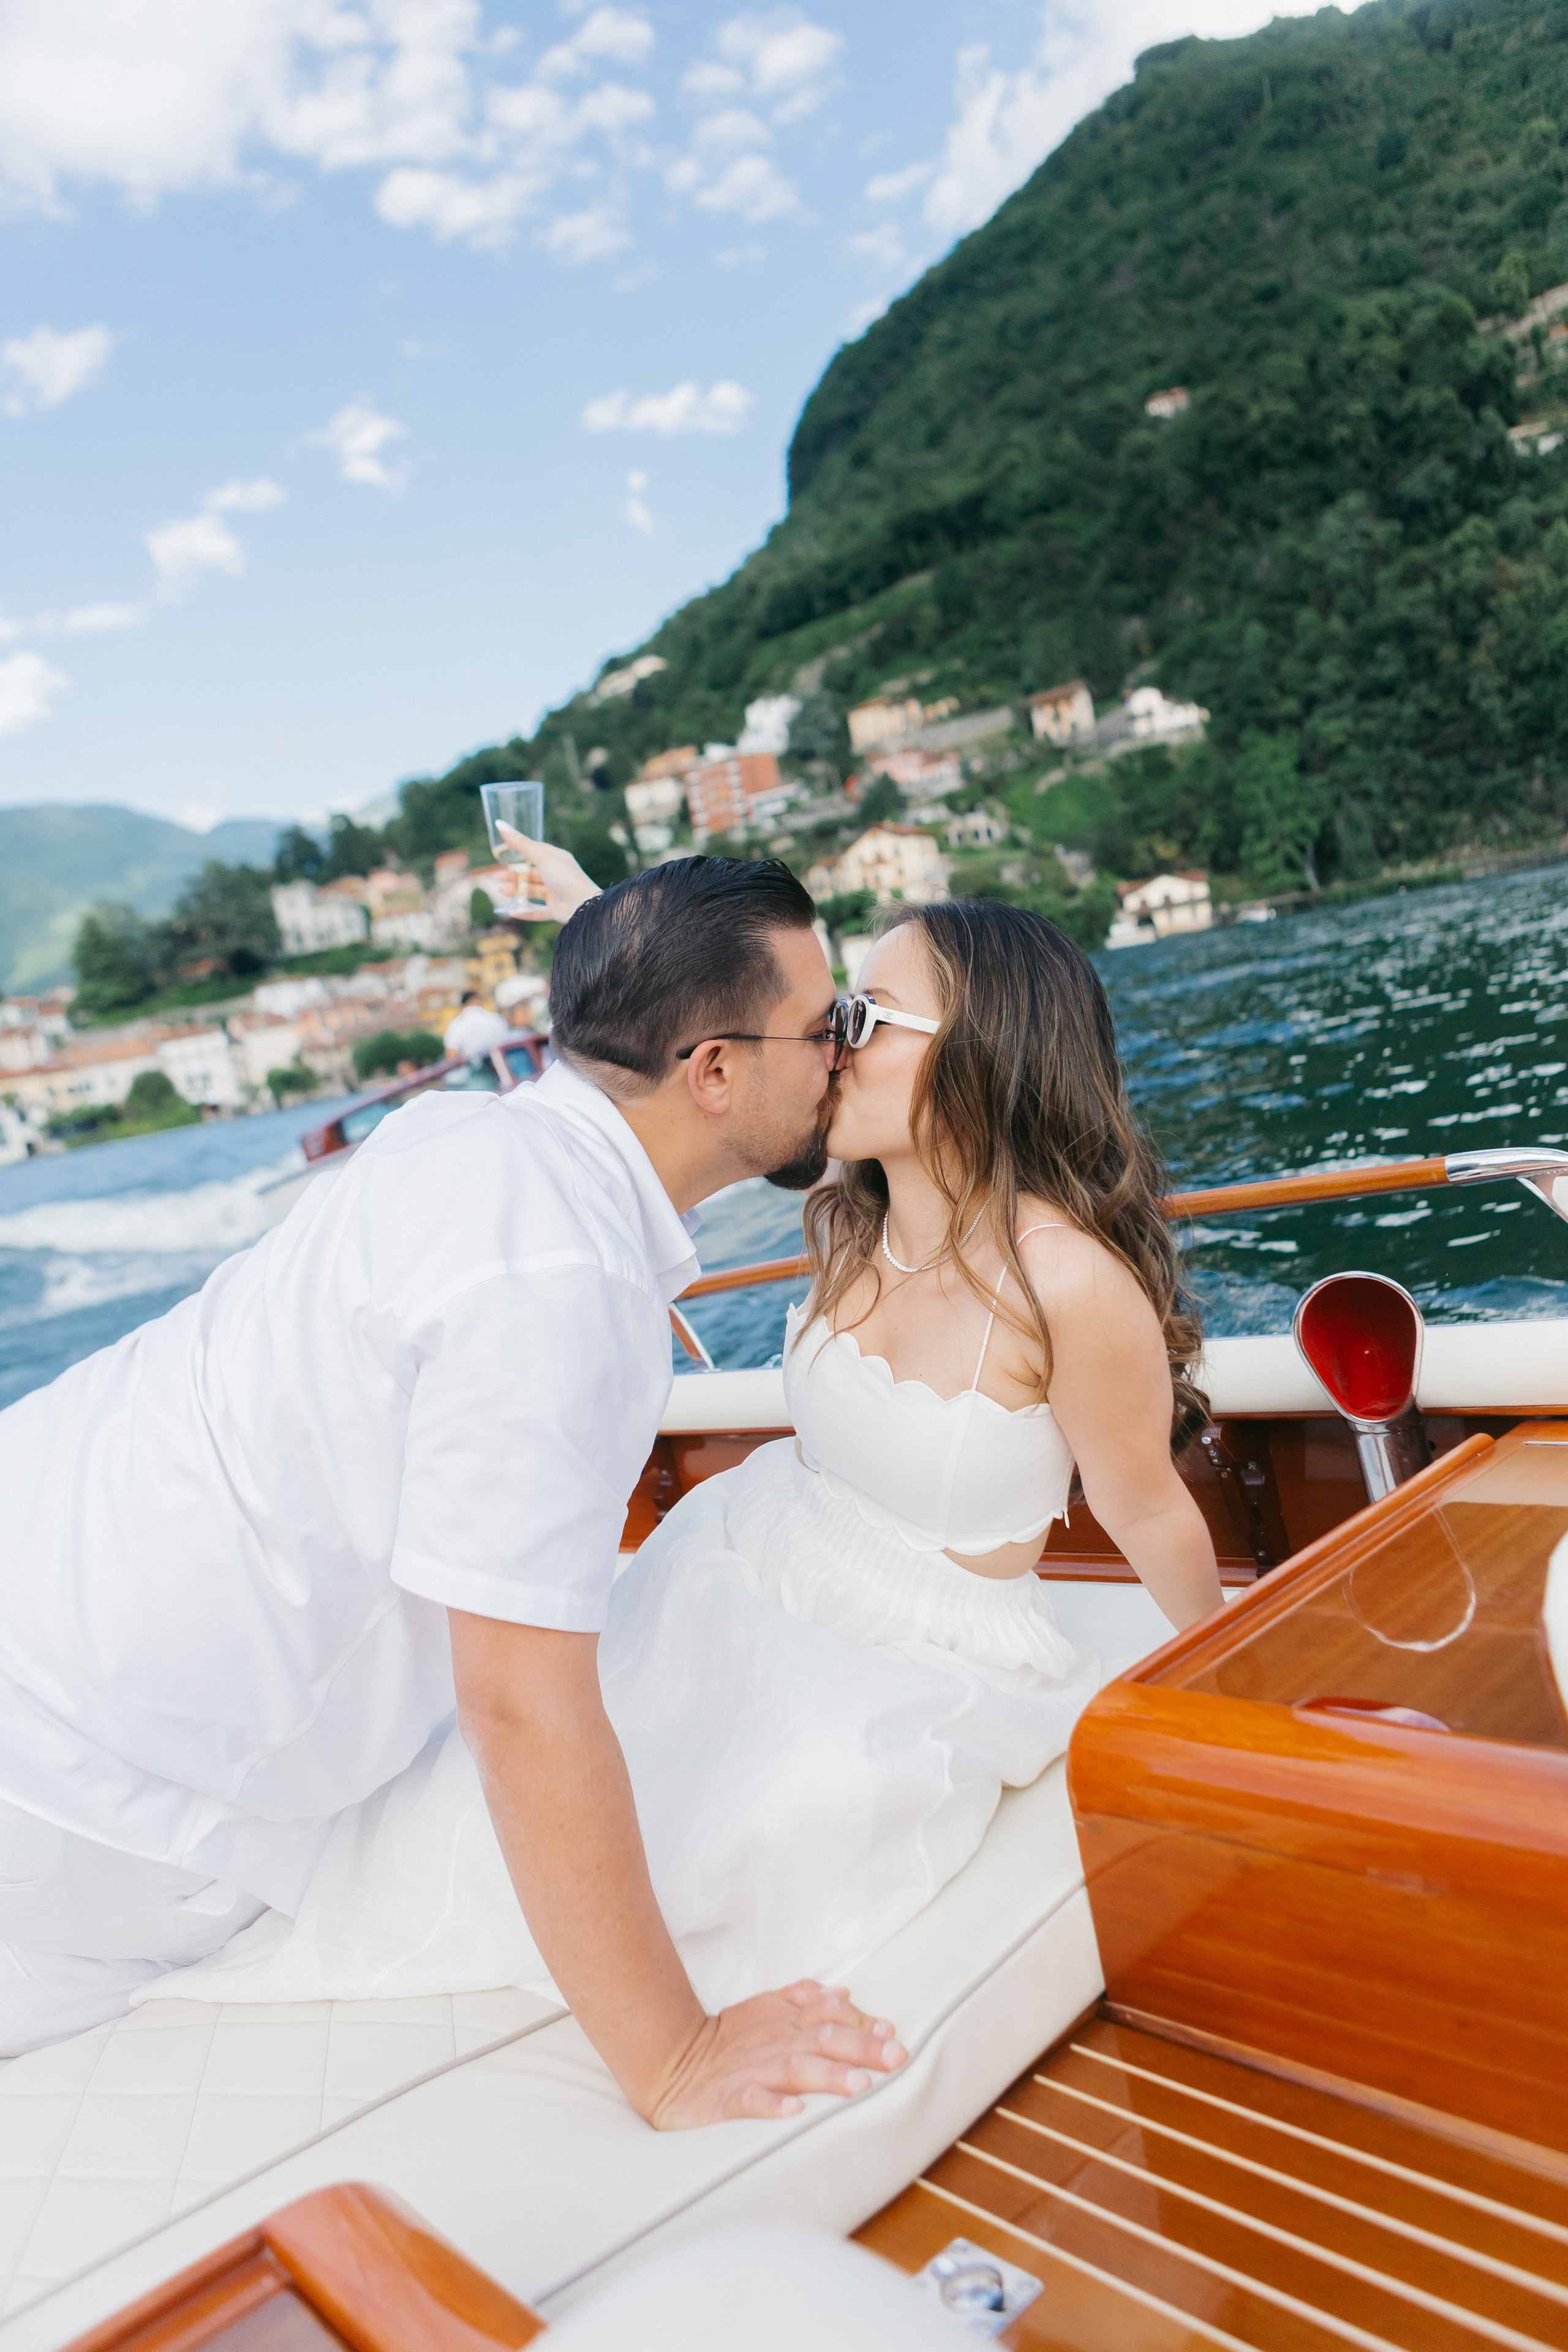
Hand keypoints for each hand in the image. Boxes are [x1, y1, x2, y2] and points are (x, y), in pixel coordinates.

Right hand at [495, 824, 602, 922]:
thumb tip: (499, 823)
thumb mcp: (541, 857)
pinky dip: (526, 911)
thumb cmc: (564, 877)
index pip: (536, 851)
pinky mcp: (556, 909)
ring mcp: (556, 892)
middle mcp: (556, 874)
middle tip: (496, 876)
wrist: (584, 906)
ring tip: (501, 891)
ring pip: (533, 891)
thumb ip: (521, 843)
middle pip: (531, 873)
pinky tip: (512, 911)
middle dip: (514, 874)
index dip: (520, 850)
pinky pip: (538, 911)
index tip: (504, 852)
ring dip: (517, 891)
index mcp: (557, 859)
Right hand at [646, 1979, 905, 2129]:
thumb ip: (804, 1999)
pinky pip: (751, 2101)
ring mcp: (752, 2070)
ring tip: (859, 2084)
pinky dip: (772, 2105)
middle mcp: (773, 2042)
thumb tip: (844, 1993)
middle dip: (860, 2046)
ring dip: (828, 2075)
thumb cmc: (726, 2040)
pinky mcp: (728, 2098)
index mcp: (783, 2021)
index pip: (828, 2014)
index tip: (891, 2032)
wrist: (670, 2062)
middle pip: (821, 2039)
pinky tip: (793, 2112)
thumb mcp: (764, 2009)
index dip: (860, 2022)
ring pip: (794, 2069)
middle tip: (895, 2056)